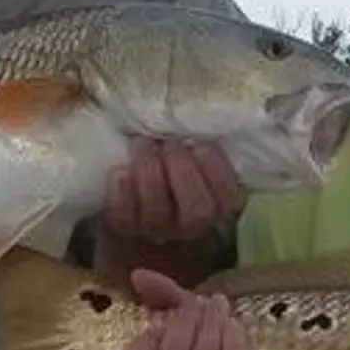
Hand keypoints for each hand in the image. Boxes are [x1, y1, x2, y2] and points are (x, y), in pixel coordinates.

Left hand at [101, 139, 245, 246]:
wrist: (133, 203)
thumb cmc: (172, 169)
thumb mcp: (194, 160)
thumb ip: (200, 149)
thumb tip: (196, 120)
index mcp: (217, 206)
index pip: (229, 199)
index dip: (217, 172)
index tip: (201, 145)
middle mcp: (191, 225)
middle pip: (196, 210)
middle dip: (183, 172)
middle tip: (169, 143)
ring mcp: (157, 229)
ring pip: (158, 211)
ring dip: (151, 174)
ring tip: (143, 144)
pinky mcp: (125, 228)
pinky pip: (125, 216)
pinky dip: (123, 193)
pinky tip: (121, 170)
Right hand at [108, 269, 265, 349]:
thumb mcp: (180, 327)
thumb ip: (160, 298)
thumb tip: (139, 275)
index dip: (144, 346)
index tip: (160, 321)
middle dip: (184, 327)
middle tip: (198, 303)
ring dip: (210, 331)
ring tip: (217, 307)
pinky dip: (233, 344)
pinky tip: (233, 325)